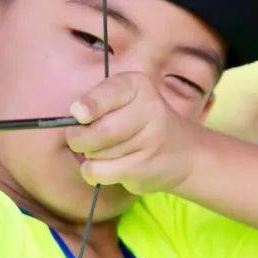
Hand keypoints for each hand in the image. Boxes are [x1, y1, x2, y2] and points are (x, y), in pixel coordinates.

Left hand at [66, 72, 204, 194]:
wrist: (183, 153)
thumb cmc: (139, 123)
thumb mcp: (122, 101)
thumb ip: (96, 105)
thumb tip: (73, 117)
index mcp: (138, 86)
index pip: (109, 93)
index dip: (89, 105)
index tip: (78, 114)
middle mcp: (149, 108)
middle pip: (98, 129)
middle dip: (79, 137)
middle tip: (81, 139)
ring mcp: (149, 140)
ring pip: (96, 152)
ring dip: (90, 155)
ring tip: (107, 151)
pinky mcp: (143, 167)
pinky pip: (100, 171)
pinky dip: (93, 171)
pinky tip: (105, 166)